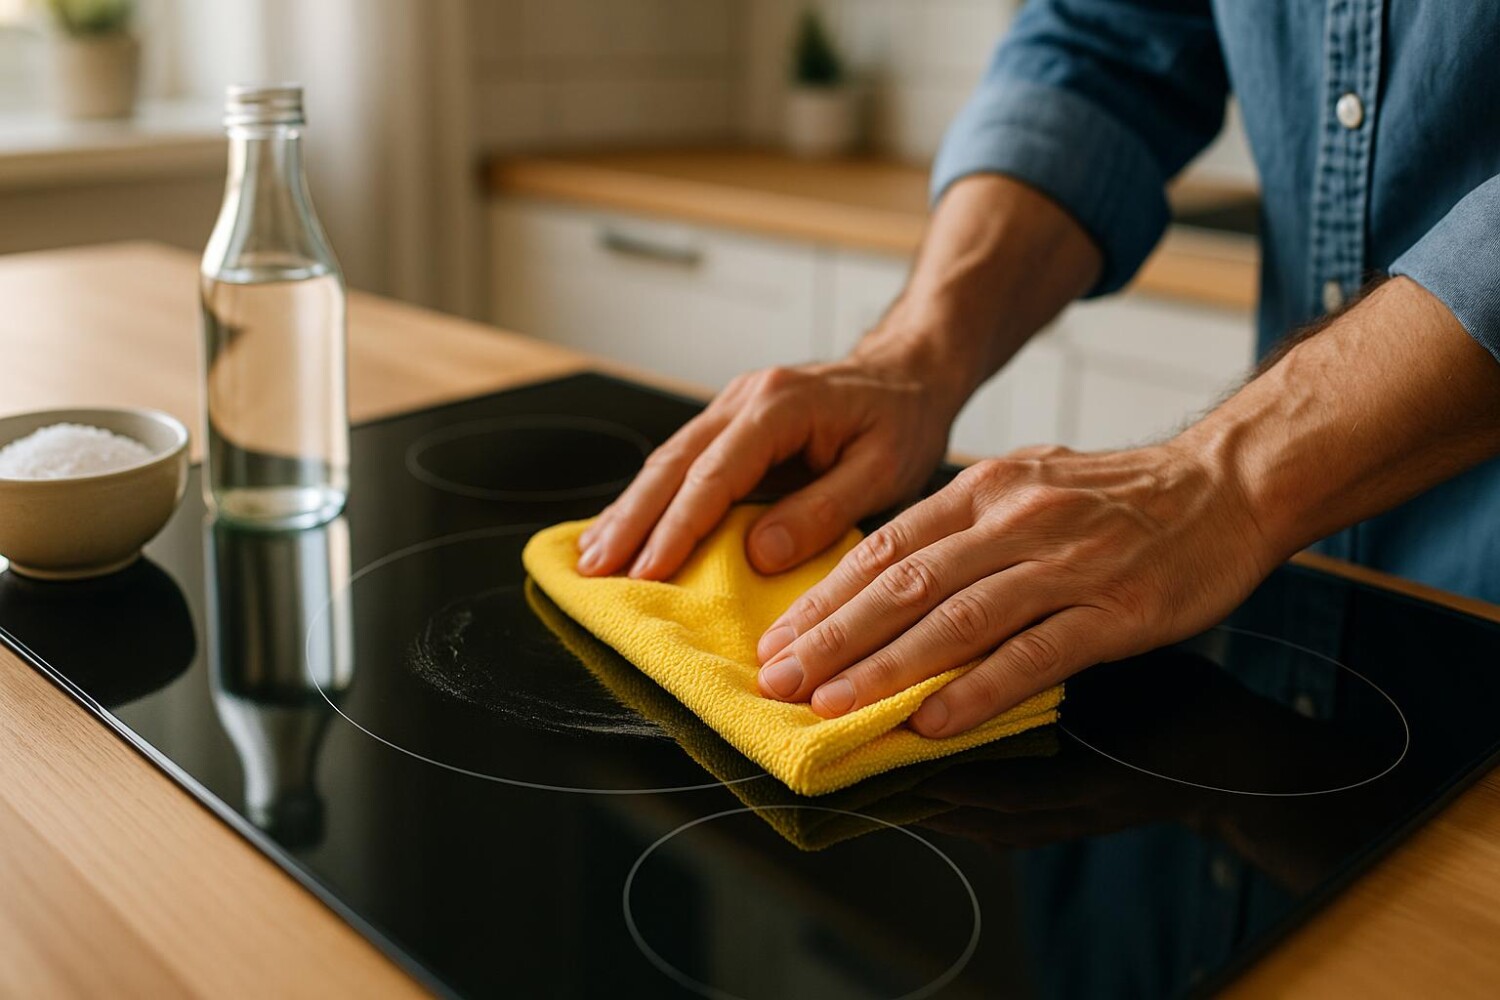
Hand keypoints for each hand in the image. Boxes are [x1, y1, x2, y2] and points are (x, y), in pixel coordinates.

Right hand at [576, 346, 963, 579]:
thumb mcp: (884, 471)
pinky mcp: (732, 421)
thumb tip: (758, 555)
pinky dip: (651, 497)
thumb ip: (822, 511)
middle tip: (595, 570)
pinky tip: (625, 526)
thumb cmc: (904, 419)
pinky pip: (682, 461)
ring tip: (593, 556)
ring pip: (668, 460)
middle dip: (631, 520)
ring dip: (630, 510)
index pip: (715, 475)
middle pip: (673, 464)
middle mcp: (746, 398)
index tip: (647, 571)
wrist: (910, 371)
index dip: (678, 527)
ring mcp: (733, 405)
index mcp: (780, 406)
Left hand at [754, 442, 1278, 736]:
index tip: (780, 638)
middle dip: (832, 637)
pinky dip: (977, 691)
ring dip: (885, 669)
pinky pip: (1034, 655)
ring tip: (831, 706)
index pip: (885, 547)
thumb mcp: (1027, 487)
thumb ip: (961, 529)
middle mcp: (1015, 520)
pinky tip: (932, 723)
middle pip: (905, 584)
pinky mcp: (1114, 610)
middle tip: (779, 680)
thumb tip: (884, 579)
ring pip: (957, 620)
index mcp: (984, 490)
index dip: (826, 598)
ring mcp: (1066, 565)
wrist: (1226, 485)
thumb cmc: (1118, 497)